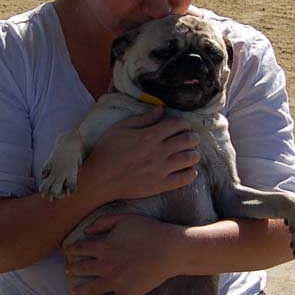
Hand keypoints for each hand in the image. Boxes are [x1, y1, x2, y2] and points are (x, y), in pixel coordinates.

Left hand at [64, 212, 178, 294]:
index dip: (71, 250)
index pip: (80, 248)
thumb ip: (102, 222)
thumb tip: (86, 230)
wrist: (171, 250)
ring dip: (80, 290)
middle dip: (72, 269)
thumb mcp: (124, 218)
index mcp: (104, 246)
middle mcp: (106, 265)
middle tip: (67, 270)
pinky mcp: (127, 293)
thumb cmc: (150, 231)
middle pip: (82, 268)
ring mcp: (116, 281)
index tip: (66, 251)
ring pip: (91, 288)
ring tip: (74, 291)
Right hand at [79, 107, 200, 202]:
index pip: (177, 125)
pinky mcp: (160, 185)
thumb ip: (142, 118)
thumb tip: (160, 109)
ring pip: (189, 158)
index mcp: (149, 135)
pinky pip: (183, 179)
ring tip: (193, 154)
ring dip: (195, 154)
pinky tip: (190, 170)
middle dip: (193, 138)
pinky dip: (191, 173)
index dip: (185, 124)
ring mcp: (160, 169)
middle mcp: (158, 151)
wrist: (99, 179)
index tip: (184, 126)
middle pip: (187, 140)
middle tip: (192, 139)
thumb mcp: (120, 128)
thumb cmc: (106, 151)